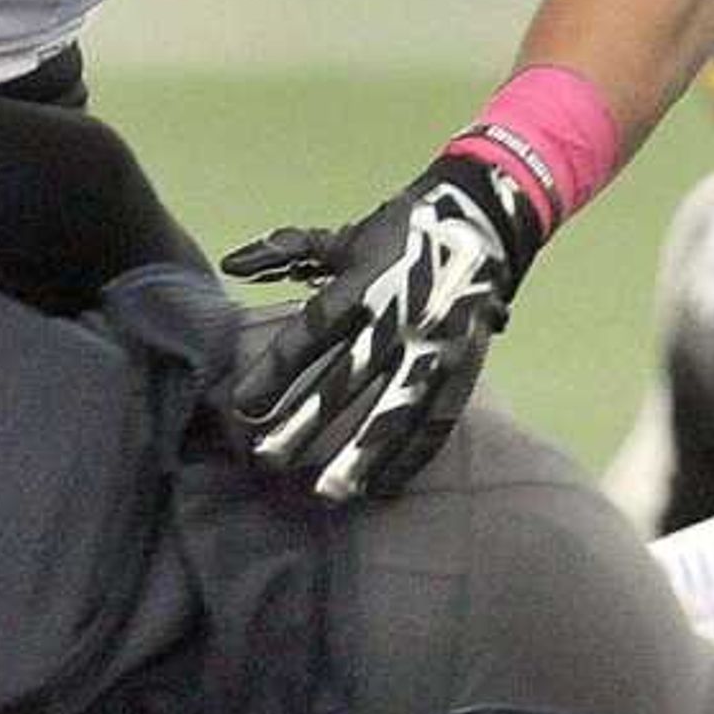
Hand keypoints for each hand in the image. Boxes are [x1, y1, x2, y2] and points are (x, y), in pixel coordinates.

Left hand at [219, 155, 541, 500]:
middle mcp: (400, 315)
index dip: (277, 371)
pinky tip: (383, 486)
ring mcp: (435, 344)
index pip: (312, 333)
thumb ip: (285, 252)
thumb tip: (230, 265)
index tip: (243, 408)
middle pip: (347, 379)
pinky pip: (436, 418)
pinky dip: (411, 455)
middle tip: (270, 461)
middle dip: (307, 423)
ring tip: (330, 492)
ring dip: (361, 453)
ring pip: (395, 408)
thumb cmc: (400, 232)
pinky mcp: (464, 365)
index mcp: (365, 281)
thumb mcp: (344, 239)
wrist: (483, 221)